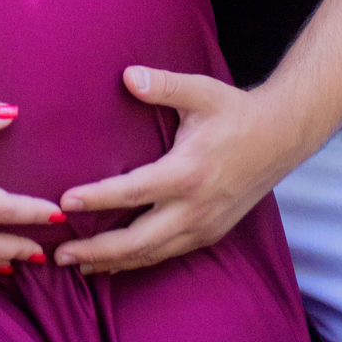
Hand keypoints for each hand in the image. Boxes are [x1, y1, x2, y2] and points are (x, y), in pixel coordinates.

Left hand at [52, 68, 287, 274]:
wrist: (281, 137)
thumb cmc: (236, 112)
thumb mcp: (201, 92)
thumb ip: (163, 85)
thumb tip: (127, 76)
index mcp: (188, 172)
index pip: (133, 192)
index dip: (97, 199)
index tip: (65, 203)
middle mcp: (195, 207)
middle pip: (137, 240)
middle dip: (97, 250)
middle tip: (60, 254)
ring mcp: (204, 225)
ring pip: (152, 254)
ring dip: (114, 262)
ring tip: (79, 265)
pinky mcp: (211, 233)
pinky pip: (168, 254)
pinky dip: (139, 261)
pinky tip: (117, 262)